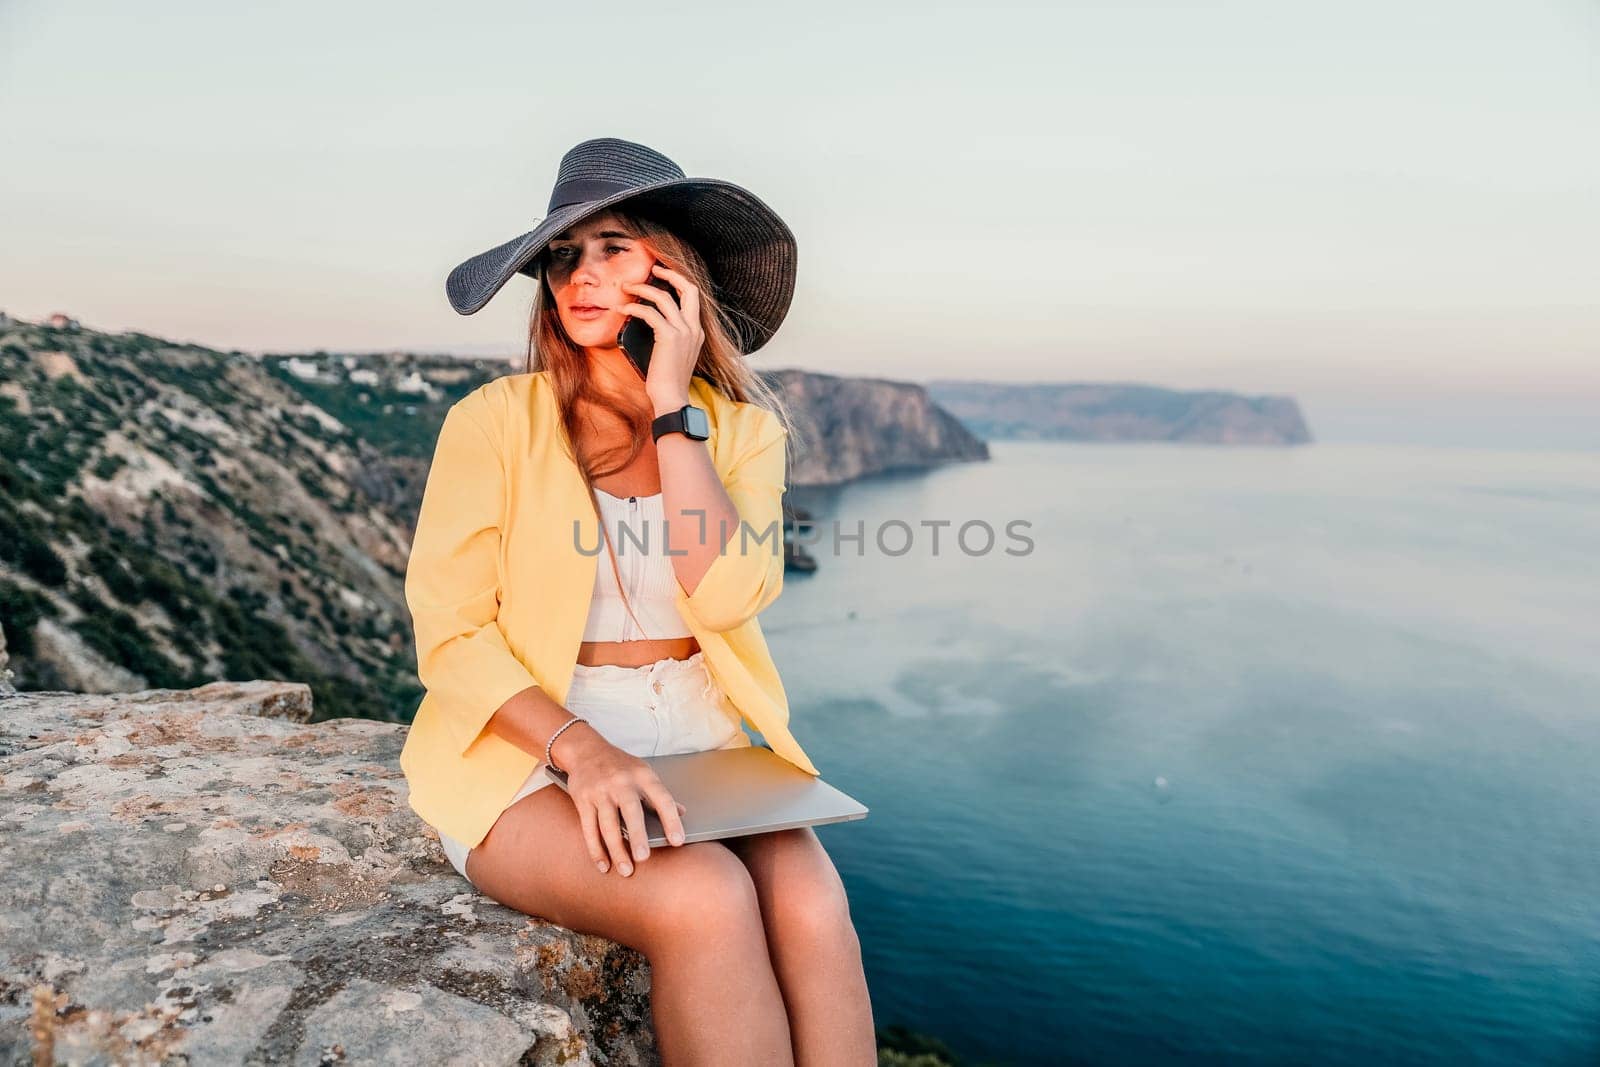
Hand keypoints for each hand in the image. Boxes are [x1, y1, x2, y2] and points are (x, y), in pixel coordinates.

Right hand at [557, 730, 689, 876]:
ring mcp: (600, 791)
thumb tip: (683, 813)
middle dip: (638, 836)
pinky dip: (596, 849)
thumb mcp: (644, 772)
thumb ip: (660, 794)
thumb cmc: (620, 766)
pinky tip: (603, 864)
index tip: (678, 841)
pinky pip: (589, 828)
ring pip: (608, 825)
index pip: (662, 798)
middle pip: (631, 811)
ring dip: (616, 850)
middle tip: (643, 858)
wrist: (586, 750)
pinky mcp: (583, 800)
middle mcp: (622, 782)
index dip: (671, 820)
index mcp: (643, 776)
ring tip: (626, 870)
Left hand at [621, 262, 701, 410]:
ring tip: (626, 288)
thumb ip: (670, 335)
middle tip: (651, 270)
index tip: (661, 276)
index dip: (678, 282)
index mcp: (697, 331)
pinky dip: (634, 308)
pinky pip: (650, 313)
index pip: (692, 297)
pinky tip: (622, 309)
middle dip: (669, 274)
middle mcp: (694, 328)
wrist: (671, 398)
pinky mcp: (670, 337)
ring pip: (664, 297)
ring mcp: (684, 332)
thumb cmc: (668, 381)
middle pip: (689, 288)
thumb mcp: (674, 354)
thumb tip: (651, 319)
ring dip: (642, 289)